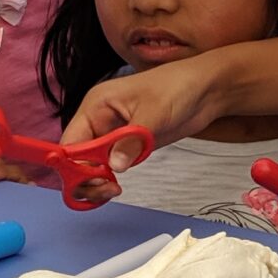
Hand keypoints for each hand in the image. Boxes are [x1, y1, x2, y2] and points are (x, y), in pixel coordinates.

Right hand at [56, 61, 221, 203]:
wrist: (205, 90)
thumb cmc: (178, 87)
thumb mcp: (154, 113)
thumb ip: (132, 141)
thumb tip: (114, 166)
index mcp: (96, 105)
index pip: (71, 140)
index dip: (73, 164)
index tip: (90, 181)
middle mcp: (99, 120)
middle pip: (77, 156)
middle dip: (85, 177)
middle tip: (107, 189)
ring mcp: (112, 134)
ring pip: (91, 164)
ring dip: (97, 181)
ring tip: (114, 190)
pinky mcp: (127, 145)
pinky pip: (108, 166)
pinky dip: (109, 178)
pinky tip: (117, 186)